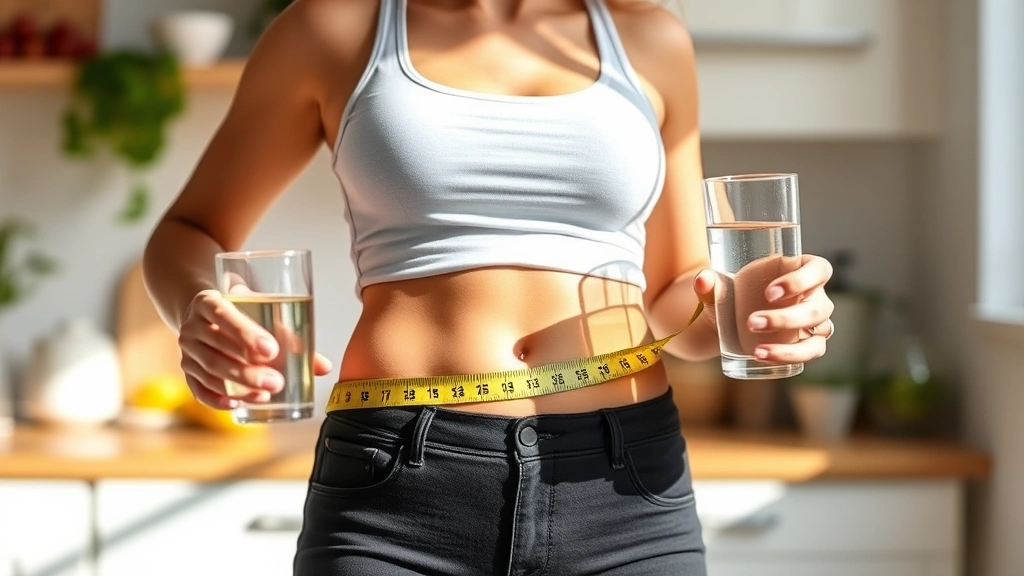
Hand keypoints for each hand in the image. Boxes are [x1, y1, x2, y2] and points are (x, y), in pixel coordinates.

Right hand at [177, 289, 333, 408]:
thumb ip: (291, 337)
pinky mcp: (187, 372)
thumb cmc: (243, 313)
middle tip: (277, 382)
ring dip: (238, 386)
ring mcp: (187, 351)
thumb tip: (325, 367)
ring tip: (266, 395)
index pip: (224, 315)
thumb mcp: (262, 312)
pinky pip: (198, 389)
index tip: (271, 350)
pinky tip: (237, 405)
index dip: (246, 333)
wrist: (208, 315)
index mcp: (208, 302)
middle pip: (218, 349)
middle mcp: (192, 326)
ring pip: (210, 371)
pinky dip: (217, 399)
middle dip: (248, 370)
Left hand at [693, 255, 834, 363]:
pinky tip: (761, 356)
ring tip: (756, 351)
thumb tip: (702, 280)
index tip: (768, 293)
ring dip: (791, 345)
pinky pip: (812, 351)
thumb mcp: (721, 287)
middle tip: (752, 323)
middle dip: (787, 317)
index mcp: (801, 268)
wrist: (728, 318)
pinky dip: (790, 356)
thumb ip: (709, 282)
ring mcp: (815, 320)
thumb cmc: (734, 293)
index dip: (801, 281)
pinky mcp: (809, 341)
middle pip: (819, 306)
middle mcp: (815, 294)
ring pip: (820, 331)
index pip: (819, 270)